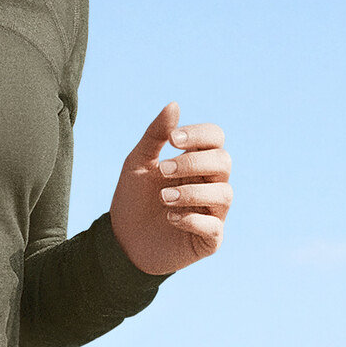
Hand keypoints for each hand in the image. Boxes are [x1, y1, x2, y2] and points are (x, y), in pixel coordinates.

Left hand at [109, 102, 231, 276]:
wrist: (121, 241)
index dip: (199, 134)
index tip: (173, 139)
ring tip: (163, 197)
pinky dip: (191, 219)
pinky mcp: (209, 239)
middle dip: (193, 163)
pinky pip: (213, 226)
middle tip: (162, 170)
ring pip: (223, 193)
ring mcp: (213, 212)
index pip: (215, 138)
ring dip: (192, 192)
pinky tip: (169, 217)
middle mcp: (211, 184)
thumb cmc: (133, 199)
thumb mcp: (137, 163)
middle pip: (224, 162)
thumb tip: (174, 105)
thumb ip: (155, 135)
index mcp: (197, 162)